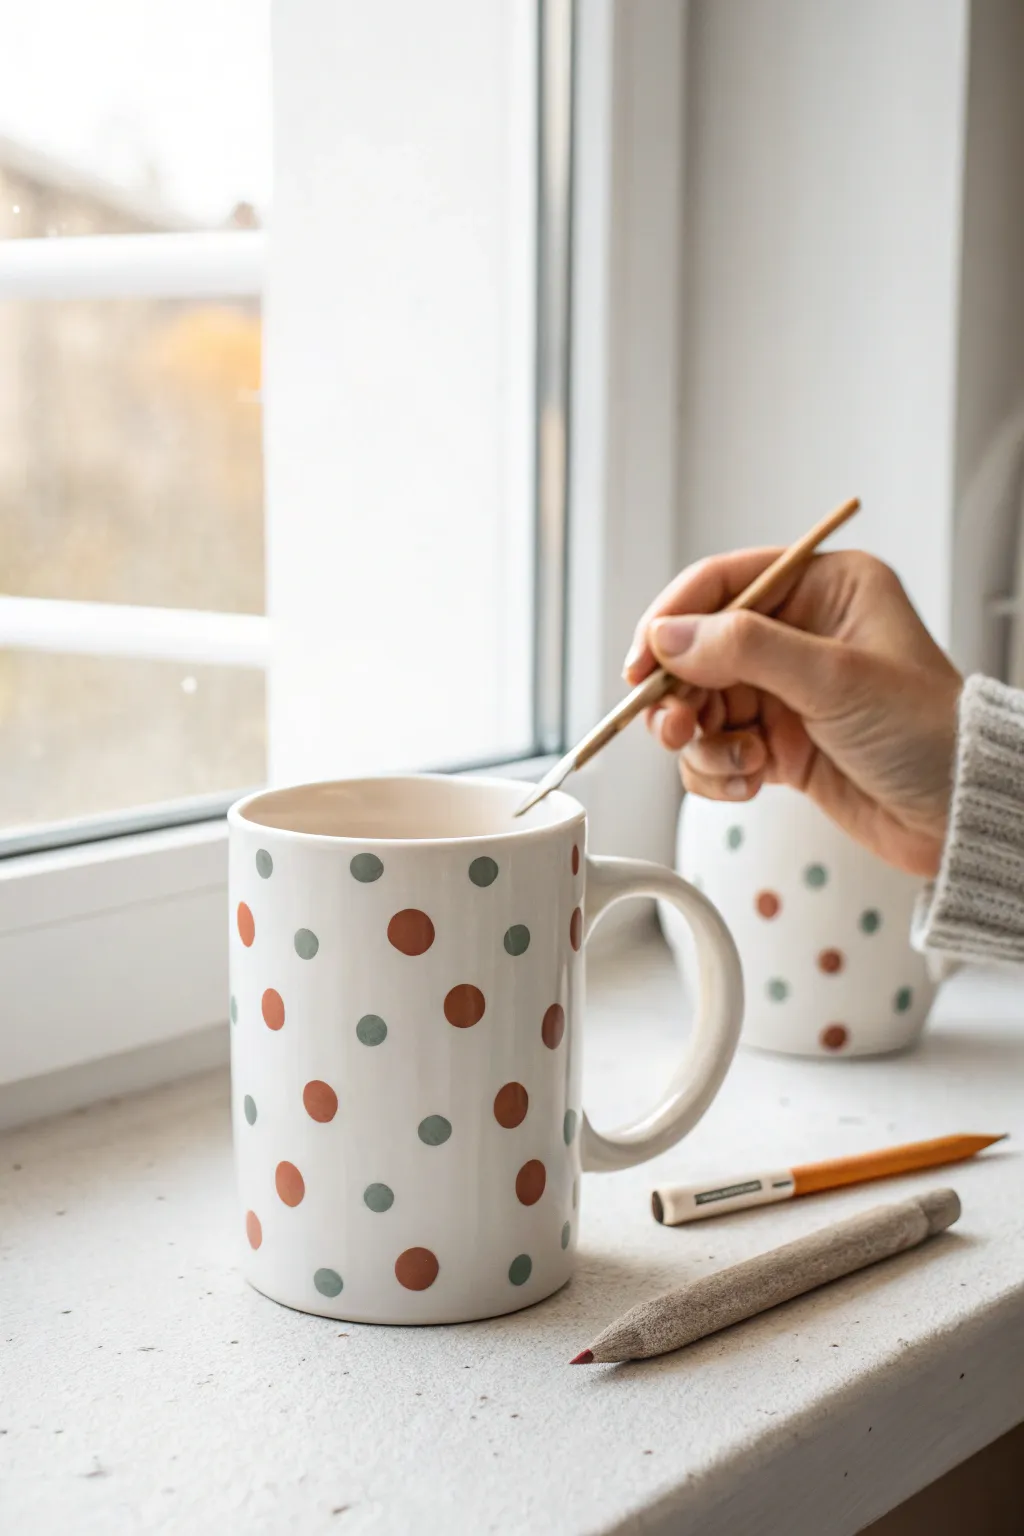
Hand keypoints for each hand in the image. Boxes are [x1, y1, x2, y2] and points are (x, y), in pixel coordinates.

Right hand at [623, 549, 961, 876]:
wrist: (958, 816)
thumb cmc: (928, 734)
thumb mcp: (836, 679)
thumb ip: (746, 649)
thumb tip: (670, 635)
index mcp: (825, 589)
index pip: (725, 583)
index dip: (673, 619)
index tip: (642, 661)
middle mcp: (800, 634)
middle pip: (699, 650)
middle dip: (681, 695)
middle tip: (674, 728)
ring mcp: (786, 690)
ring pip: (700, 705)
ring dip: (703, 741)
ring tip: (737, 763)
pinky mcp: (778, 743)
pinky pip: (716, 749)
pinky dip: (721, 771)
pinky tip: (753, 782)